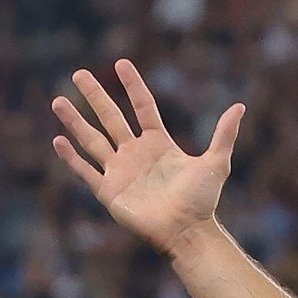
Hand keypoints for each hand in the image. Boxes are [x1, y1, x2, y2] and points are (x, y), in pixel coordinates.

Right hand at [53, 60, 245, 258]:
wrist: (187, 233)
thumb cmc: (202, 201)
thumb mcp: (216, 164)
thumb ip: (224, 134)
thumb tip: (240, 106)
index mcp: (158, 143)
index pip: (142, 107)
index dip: (133, 86)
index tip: (121, 64)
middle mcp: (136, 154)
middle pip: (110, 118)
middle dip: (95, 96)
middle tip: (78, 74)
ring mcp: (120, 171)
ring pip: (92, 140)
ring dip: (75, 121)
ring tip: (57, 100)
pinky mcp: (109, 191)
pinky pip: (86, 171)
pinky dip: (71, 157)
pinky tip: (57, 140)